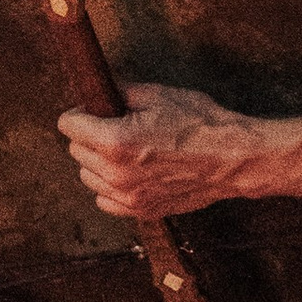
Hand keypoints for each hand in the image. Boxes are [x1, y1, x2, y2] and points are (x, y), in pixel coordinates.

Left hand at [57, 82, 260, 219]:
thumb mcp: (158, 95)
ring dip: (98, 163)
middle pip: (75, 151)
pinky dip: (111, 188)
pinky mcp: (141, 211)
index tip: (94, 111)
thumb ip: (121, 93)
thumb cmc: (200, 123)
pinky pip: (105, 201)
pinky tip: (130, 173)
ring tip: (125, 151)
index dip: (81, 113)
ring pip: (88, 177)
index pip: (68, 125)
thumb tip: (102, 90)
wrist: (233, 158)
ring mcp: (128, 196)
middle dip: (89, 136)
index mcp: (115, 141)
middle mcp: (115, 173)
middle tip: (113, 127)